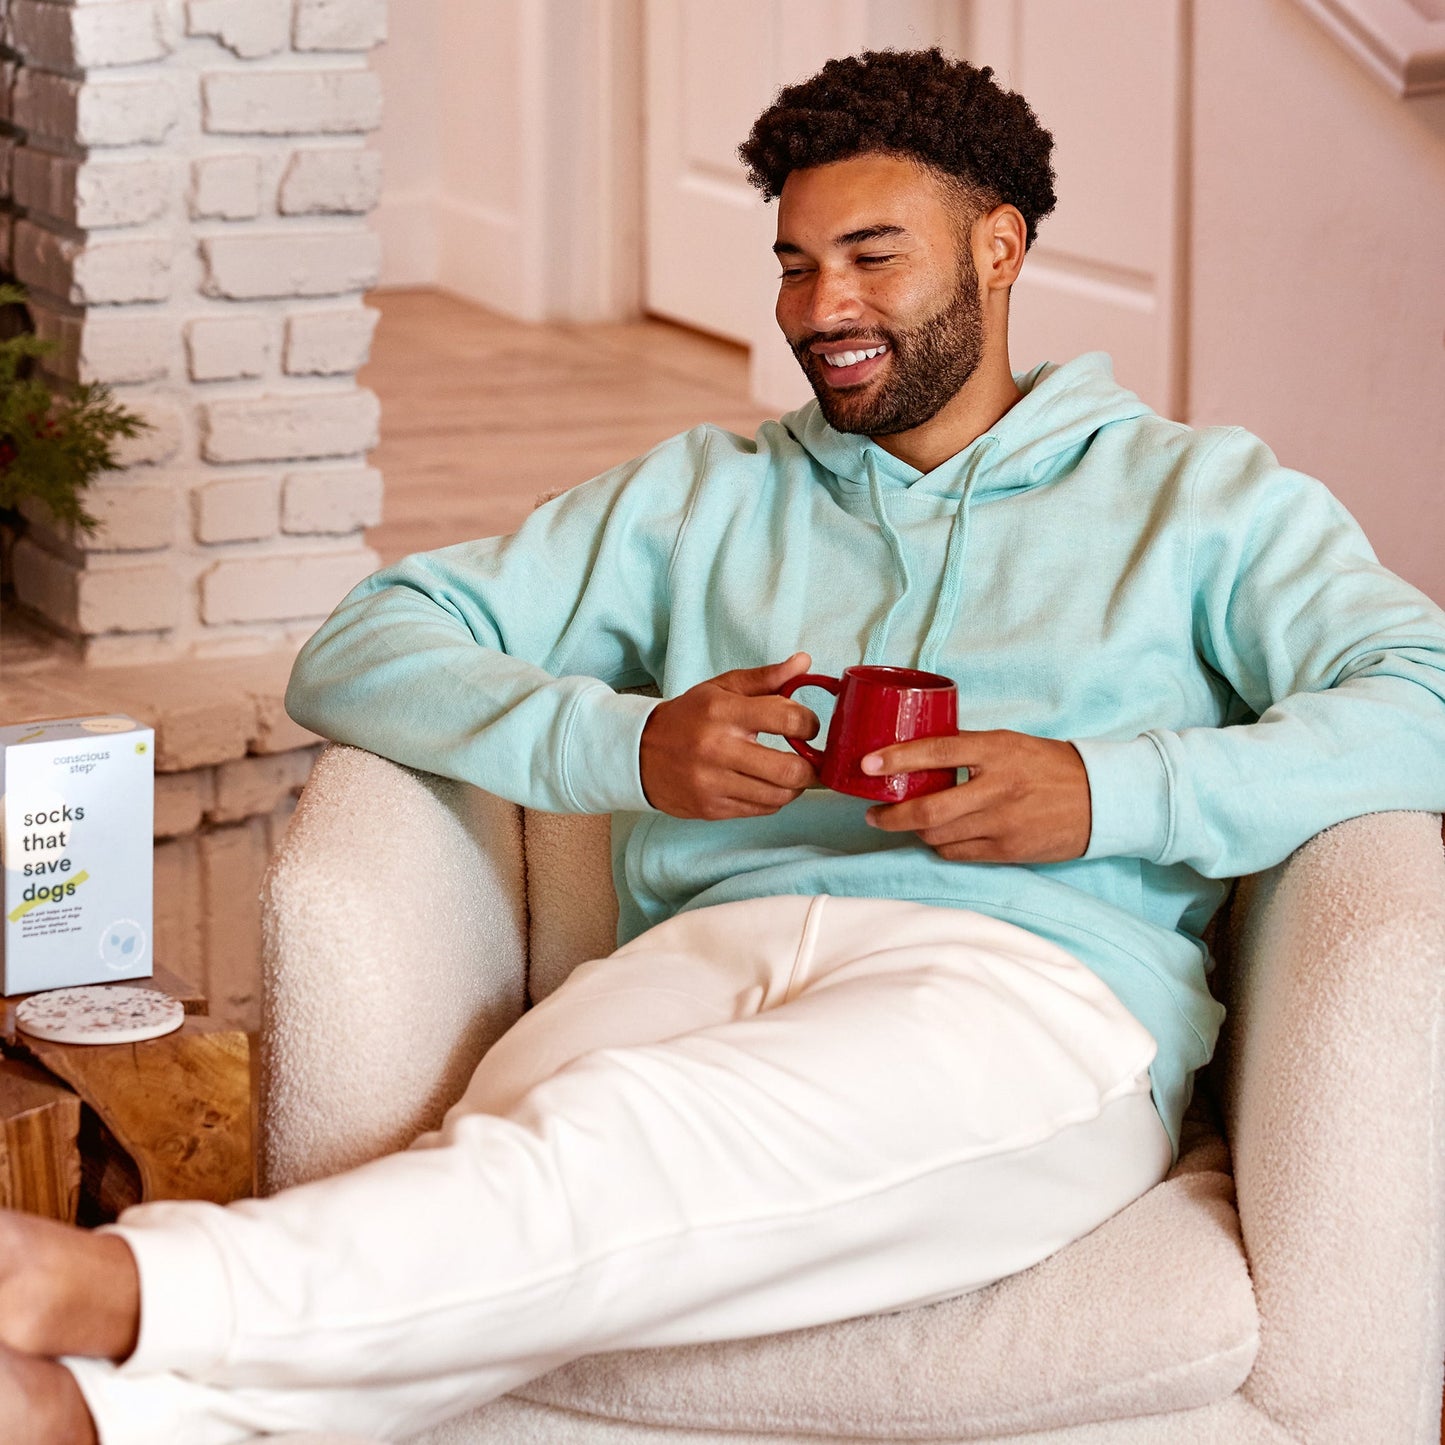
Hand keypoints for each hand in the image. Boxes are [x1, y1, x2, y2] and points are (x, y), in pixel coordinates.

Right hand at [640, 653, 819, 819]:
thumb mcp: (721, 688)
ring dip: (795, 786)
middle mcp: (718, 749)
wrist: (640, 752)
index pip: (787, 718)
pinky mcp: (711, 808)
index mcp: (724, 712)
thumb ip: (765, 678)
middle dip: (812, 767)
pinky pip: (761, 810)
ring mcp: (713, 783)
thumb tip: (804, 662)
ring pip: (779, 796)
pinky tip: (767, 785)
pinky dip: (773, 800)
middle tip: (812, 761)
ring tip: (791, 774)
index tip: (808, 727)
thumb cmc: (688, 717)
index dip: (809, 724)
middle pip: (790, 769)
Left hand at [861, 730, 1091, 862]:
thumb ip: (968, 748)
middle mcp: (998, 787)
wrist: (1100, 799)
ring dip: (913, 830)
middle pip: (928, 808)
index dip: (897, 758)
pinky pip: (958, 853)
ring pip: (938, 835)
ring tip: (904, 822)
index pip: (937, 751)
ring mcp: (1003, 823)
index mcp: (997, 750)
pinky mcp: (1008, 852)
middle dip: (891, 815)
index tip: (867, 764)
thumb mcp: (1010, 743)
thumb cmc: (1049, 765)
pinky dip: (939, 845)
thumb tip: (917, 753)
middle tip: (873, 813)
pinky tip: (936, 837)